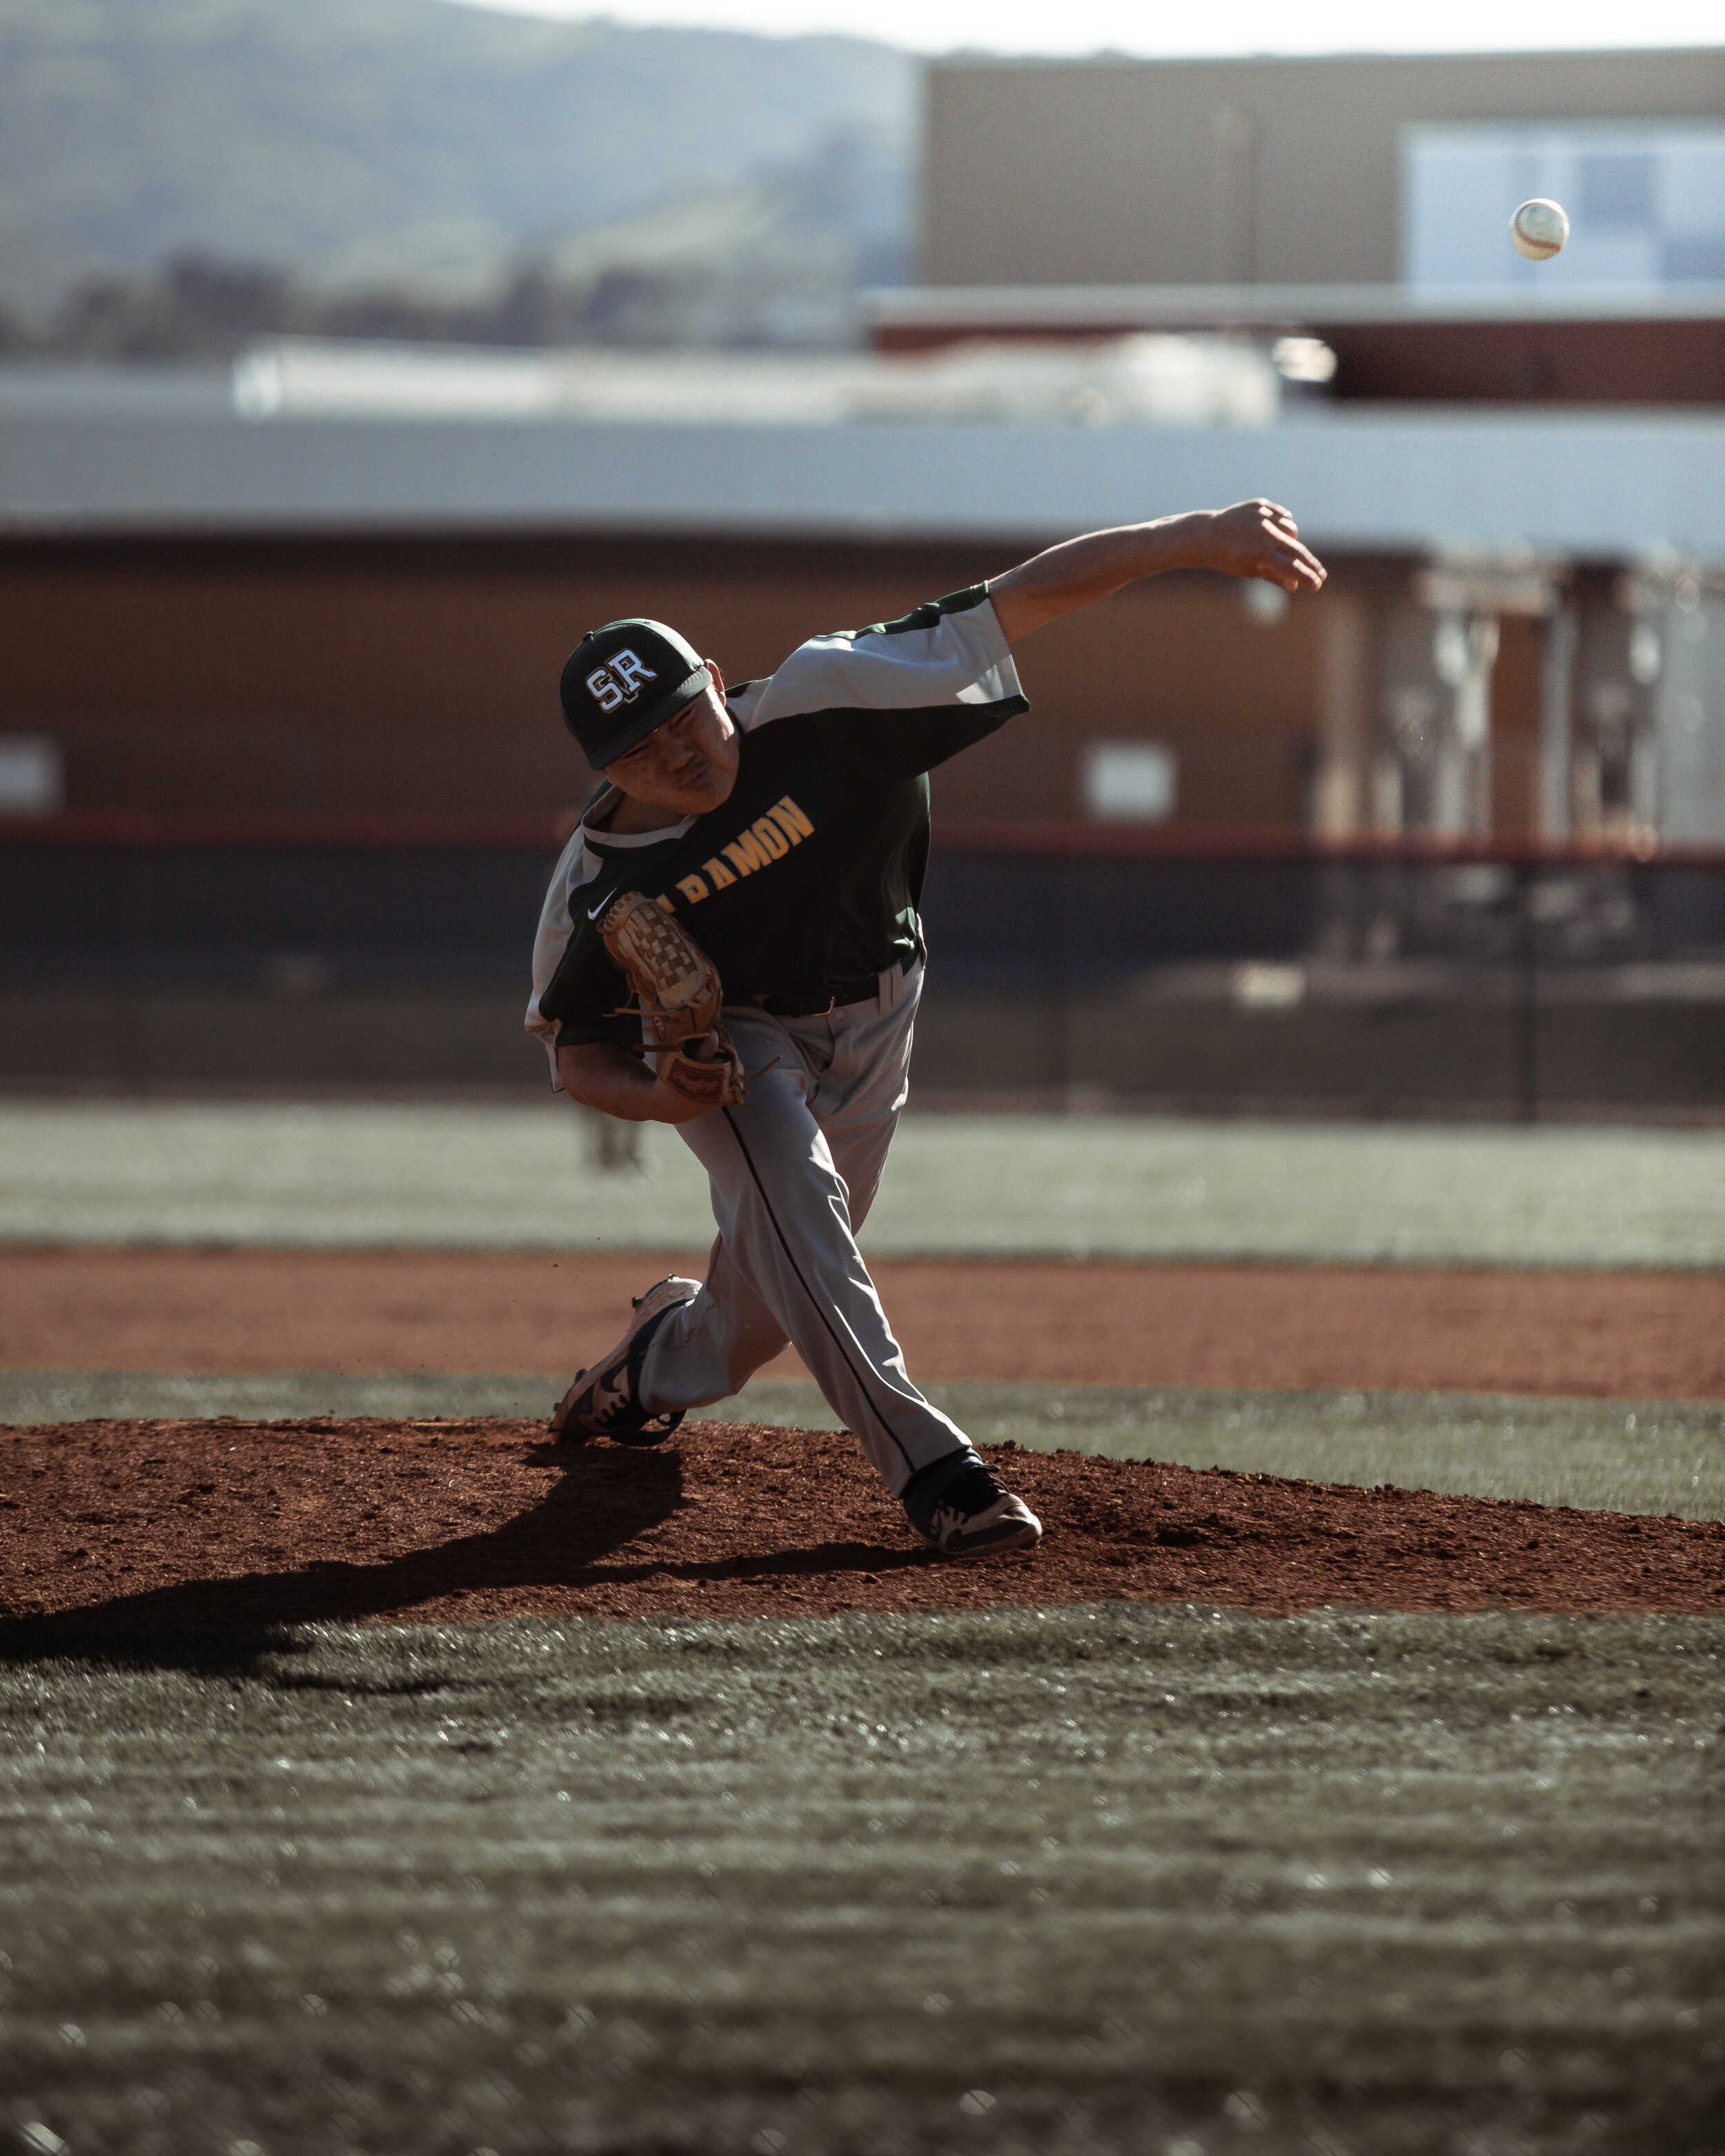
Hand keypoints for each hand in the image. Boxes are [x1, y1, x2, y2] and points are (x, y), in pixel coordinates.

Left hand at [1184, 499, 1326, 595]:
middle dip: (1310, 563)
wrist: (1206, 535)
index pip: (1291, 568)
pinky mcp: (1260, 505)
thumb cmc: (1228, 558)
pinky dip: (1282, 525)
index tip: (1318, 585)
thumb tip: (1295, 585)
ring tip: (1281, 549)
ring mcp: (1262, 516)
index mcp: (1260, 553)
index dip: (1306, 577)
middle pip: (1297, 549)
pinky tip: (1275, 532)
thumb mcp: (1249, 570)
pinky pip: (1282, 515)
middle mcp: (1264, 532)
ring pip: (1291, 529)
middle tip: (1322, 575)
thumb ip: (1273, 576)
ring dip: (1291, 541)